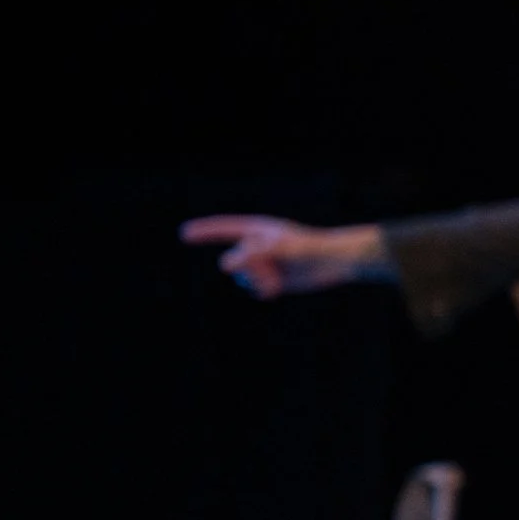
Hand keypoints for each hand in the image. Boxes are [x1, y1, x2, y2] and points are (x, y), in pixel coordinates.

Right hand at [180, 215, 390, 298]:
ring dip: (258, 281)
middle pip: (234, 262)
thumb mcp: (279, 250)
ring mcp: (262, 263)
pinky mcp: (270, 279)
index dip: (204, 231)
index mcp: (257, 230)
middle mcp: (256, 246)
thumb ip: (251, 255)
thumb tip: (224, 266)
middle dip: (250, 269)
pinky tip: (281, 286)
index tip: (184, 233)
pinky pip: (254, 290)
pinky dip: (265, 290)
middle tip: (272, 266)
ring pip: (242, 278)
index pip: (223, 229)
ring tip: (279, 276)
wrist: (333, 263)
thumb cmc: (309, 249)